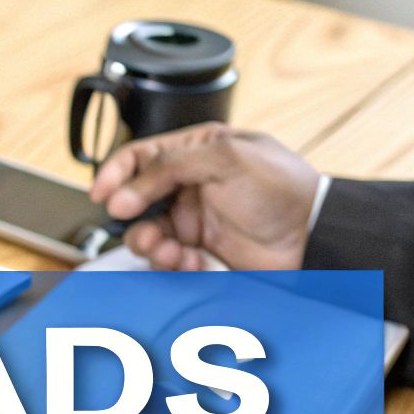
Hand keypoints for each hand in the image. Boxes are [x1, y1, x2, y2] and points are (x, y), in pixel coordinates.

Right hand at [87, 123, 320, 270]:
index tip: (102, 193)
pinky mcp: (199, 249)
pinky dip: (171, 264)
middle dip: (131, 217)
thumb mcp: (226, 158)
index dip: (115, 173)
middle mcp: (190, 183)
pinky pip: (166, 259)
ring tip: (169, 251)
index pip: (140, 156)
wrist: (312, 237)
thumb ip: (169, 167)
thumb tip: (123, 192)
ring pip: (146, 232)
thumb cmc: (284, 189)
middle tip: (140, 228)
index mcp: (197, 150)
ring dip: (150, 244)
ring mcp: (194, 218)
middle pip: (135, 198)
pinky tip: (191, 262)